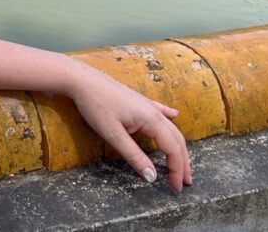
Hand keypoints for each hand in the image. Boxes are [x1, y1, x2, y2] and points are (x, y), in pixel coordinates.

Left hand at [66, 64, 191, 191]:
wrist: (82, 80)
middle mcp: (153, 111)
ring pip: (169, 127)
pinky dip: (169, 119)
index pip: (173, 148)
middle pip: (176, 139)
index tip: (177, 187)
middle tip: (185, 181)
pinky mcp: (137, 99)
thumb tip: (152, 176)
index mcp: (151, 120)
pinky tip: (174, 115)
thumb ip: (134, 156)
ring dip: (178, 145)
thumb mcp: (113, 135)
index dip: (177, 169)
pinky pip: (159, 111)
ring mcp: (146, 103)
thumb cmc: (96, 105)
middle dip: (182, 161)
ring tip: (182, 162)